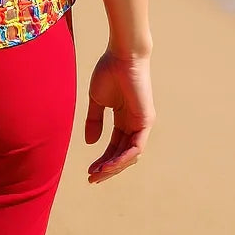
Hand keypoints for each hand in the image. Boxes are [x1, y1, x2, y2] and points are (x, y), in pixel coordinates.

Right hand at [85, 48, 154, 184]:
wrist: (121, 55)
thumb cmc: (109, 71)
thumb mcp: (96, 100)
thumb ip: (94, 121)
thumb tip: (90, 143)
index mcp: (123, 119)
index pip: (115, 146)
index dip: (102, 160)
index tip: (88, 171)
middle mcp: (134, 124)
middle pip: (122, 155)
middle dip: (107, 169)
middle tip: (92, 179)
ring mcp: (142, 124)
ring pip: (130, 155)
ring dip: (114, 167)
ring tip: (97, 173)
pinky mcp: (146, 121)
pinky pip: (136, 147)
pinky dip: (123, 158)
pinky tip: (109, 164)